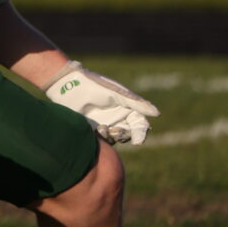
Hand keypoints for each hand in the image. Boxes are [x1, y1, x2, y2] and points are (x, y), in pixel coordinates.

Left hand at [45, 62, 159, 145]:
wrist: (70, 86)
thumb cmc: (96, 85)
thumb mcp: (118, 94)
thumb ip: (137, 103)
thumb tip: (157, 114)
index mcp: (128, 108)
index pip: (140, 124)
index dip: (141, 133)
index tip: (138, 141)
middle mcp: (119, 117)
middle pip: (130, 134)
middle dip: (125, 136)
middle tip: (116, 131)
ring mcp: (106, 123)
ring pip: (117, 138)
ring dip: (113, 137)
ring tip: (103, 128)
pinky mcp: (93, 129)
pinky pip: (103, 139)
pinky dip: (102, 138)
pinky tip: (96, 130)